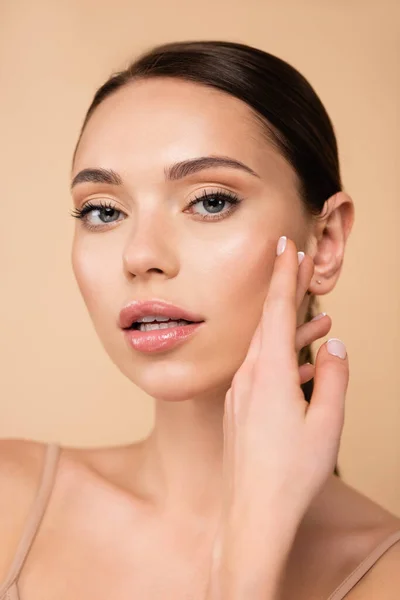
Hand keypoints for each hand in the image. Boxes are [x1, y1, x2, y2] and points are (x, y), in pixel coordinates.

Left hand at [207, 236, 348, 598]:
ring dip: (291, 330)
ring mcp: (241, 392)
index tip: (284, 246)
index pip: (276, 310)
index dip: (282, 275)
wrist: (253, 511)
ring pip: (266, 347)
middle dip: (285, 292)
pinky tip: (303, 363)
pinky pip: (261, 370)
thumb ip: (332, 377)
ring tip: (319, 319)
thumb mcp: (326, 422)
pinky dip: (282, 358)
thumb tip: (335, 345)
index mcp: (269, 372)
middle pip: (268, 322)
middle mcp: (248, 375)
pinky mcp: (239, 407)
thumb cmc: (292, 471)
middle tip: (299, 265)